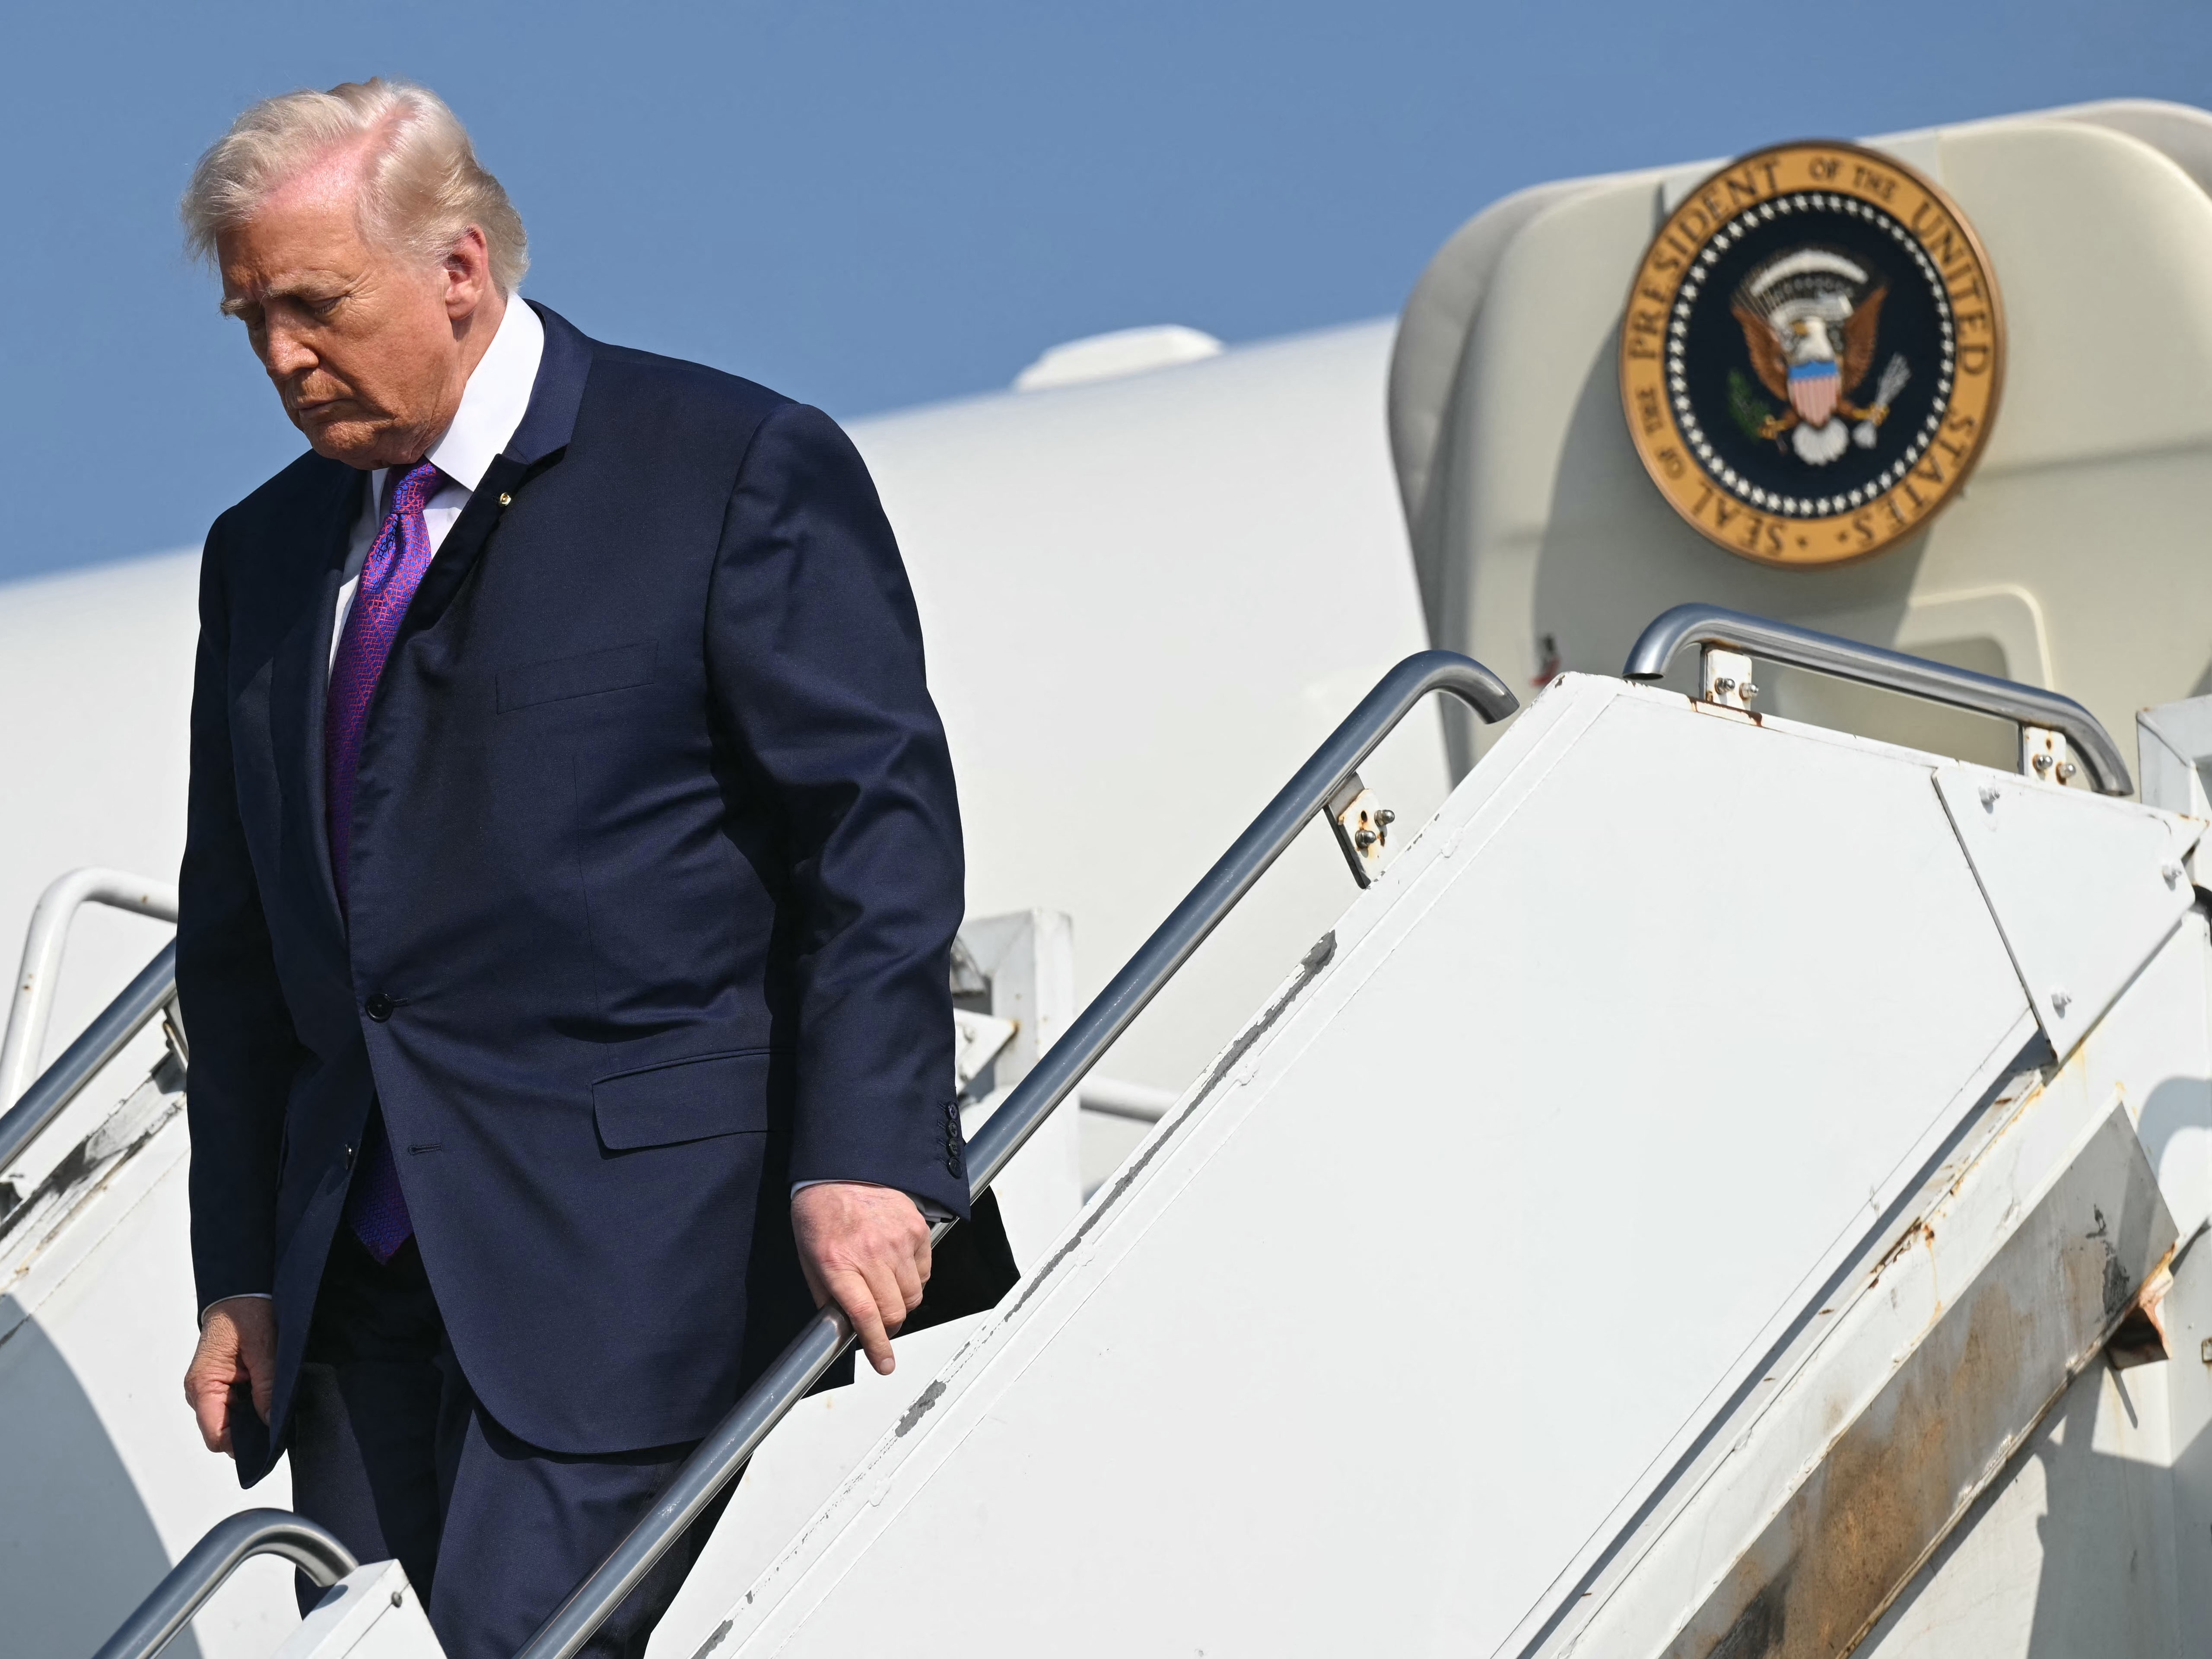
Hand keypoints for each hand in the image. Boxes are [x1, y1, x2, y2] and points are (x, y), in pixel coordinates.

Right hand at [183, 1295, 276, 1455]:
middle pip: (222, 1432)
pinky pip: (235, 1405)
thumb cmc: (246, 1312)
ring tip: (275, 1402)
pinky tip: (269, 1394)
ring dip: (253, 1416)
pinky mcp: (220, 1382)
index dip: (242, 1443)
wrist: (241, 1290)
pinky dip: (253, 1404)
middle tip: (279, 1419)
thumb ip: (266, 1387)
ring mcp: (210, 1388)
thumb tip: (271, 1422)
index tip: (270, 1438)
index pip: (216, 1435)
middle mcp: (200, 1391)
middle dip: (250, 1431)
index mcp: (202, 1385)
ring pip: (231, 1420)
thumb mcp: (263, 1349)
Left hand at [791, 1182, 931, 1375]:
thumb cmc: (821, 1211)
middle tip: (879, 1320)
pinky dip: (914, 1276)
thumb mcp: (809, 1258)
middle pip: (895, 1311)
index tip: (885, 1364)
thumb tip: (842, 1327)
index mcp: (838, 1263)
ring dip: (901, 1300)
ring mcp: (897, 1240)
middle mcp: (870, 1253)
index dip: (878, 1346)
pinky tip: (896, 1263)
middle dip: (888, 1325)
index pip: (866, 1316)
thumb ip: (826, 1294)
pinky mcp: (916, 1229)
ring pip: (913, 1295)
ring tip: (885, 1284)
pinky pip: (925, 1270)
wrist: (842, 1168)